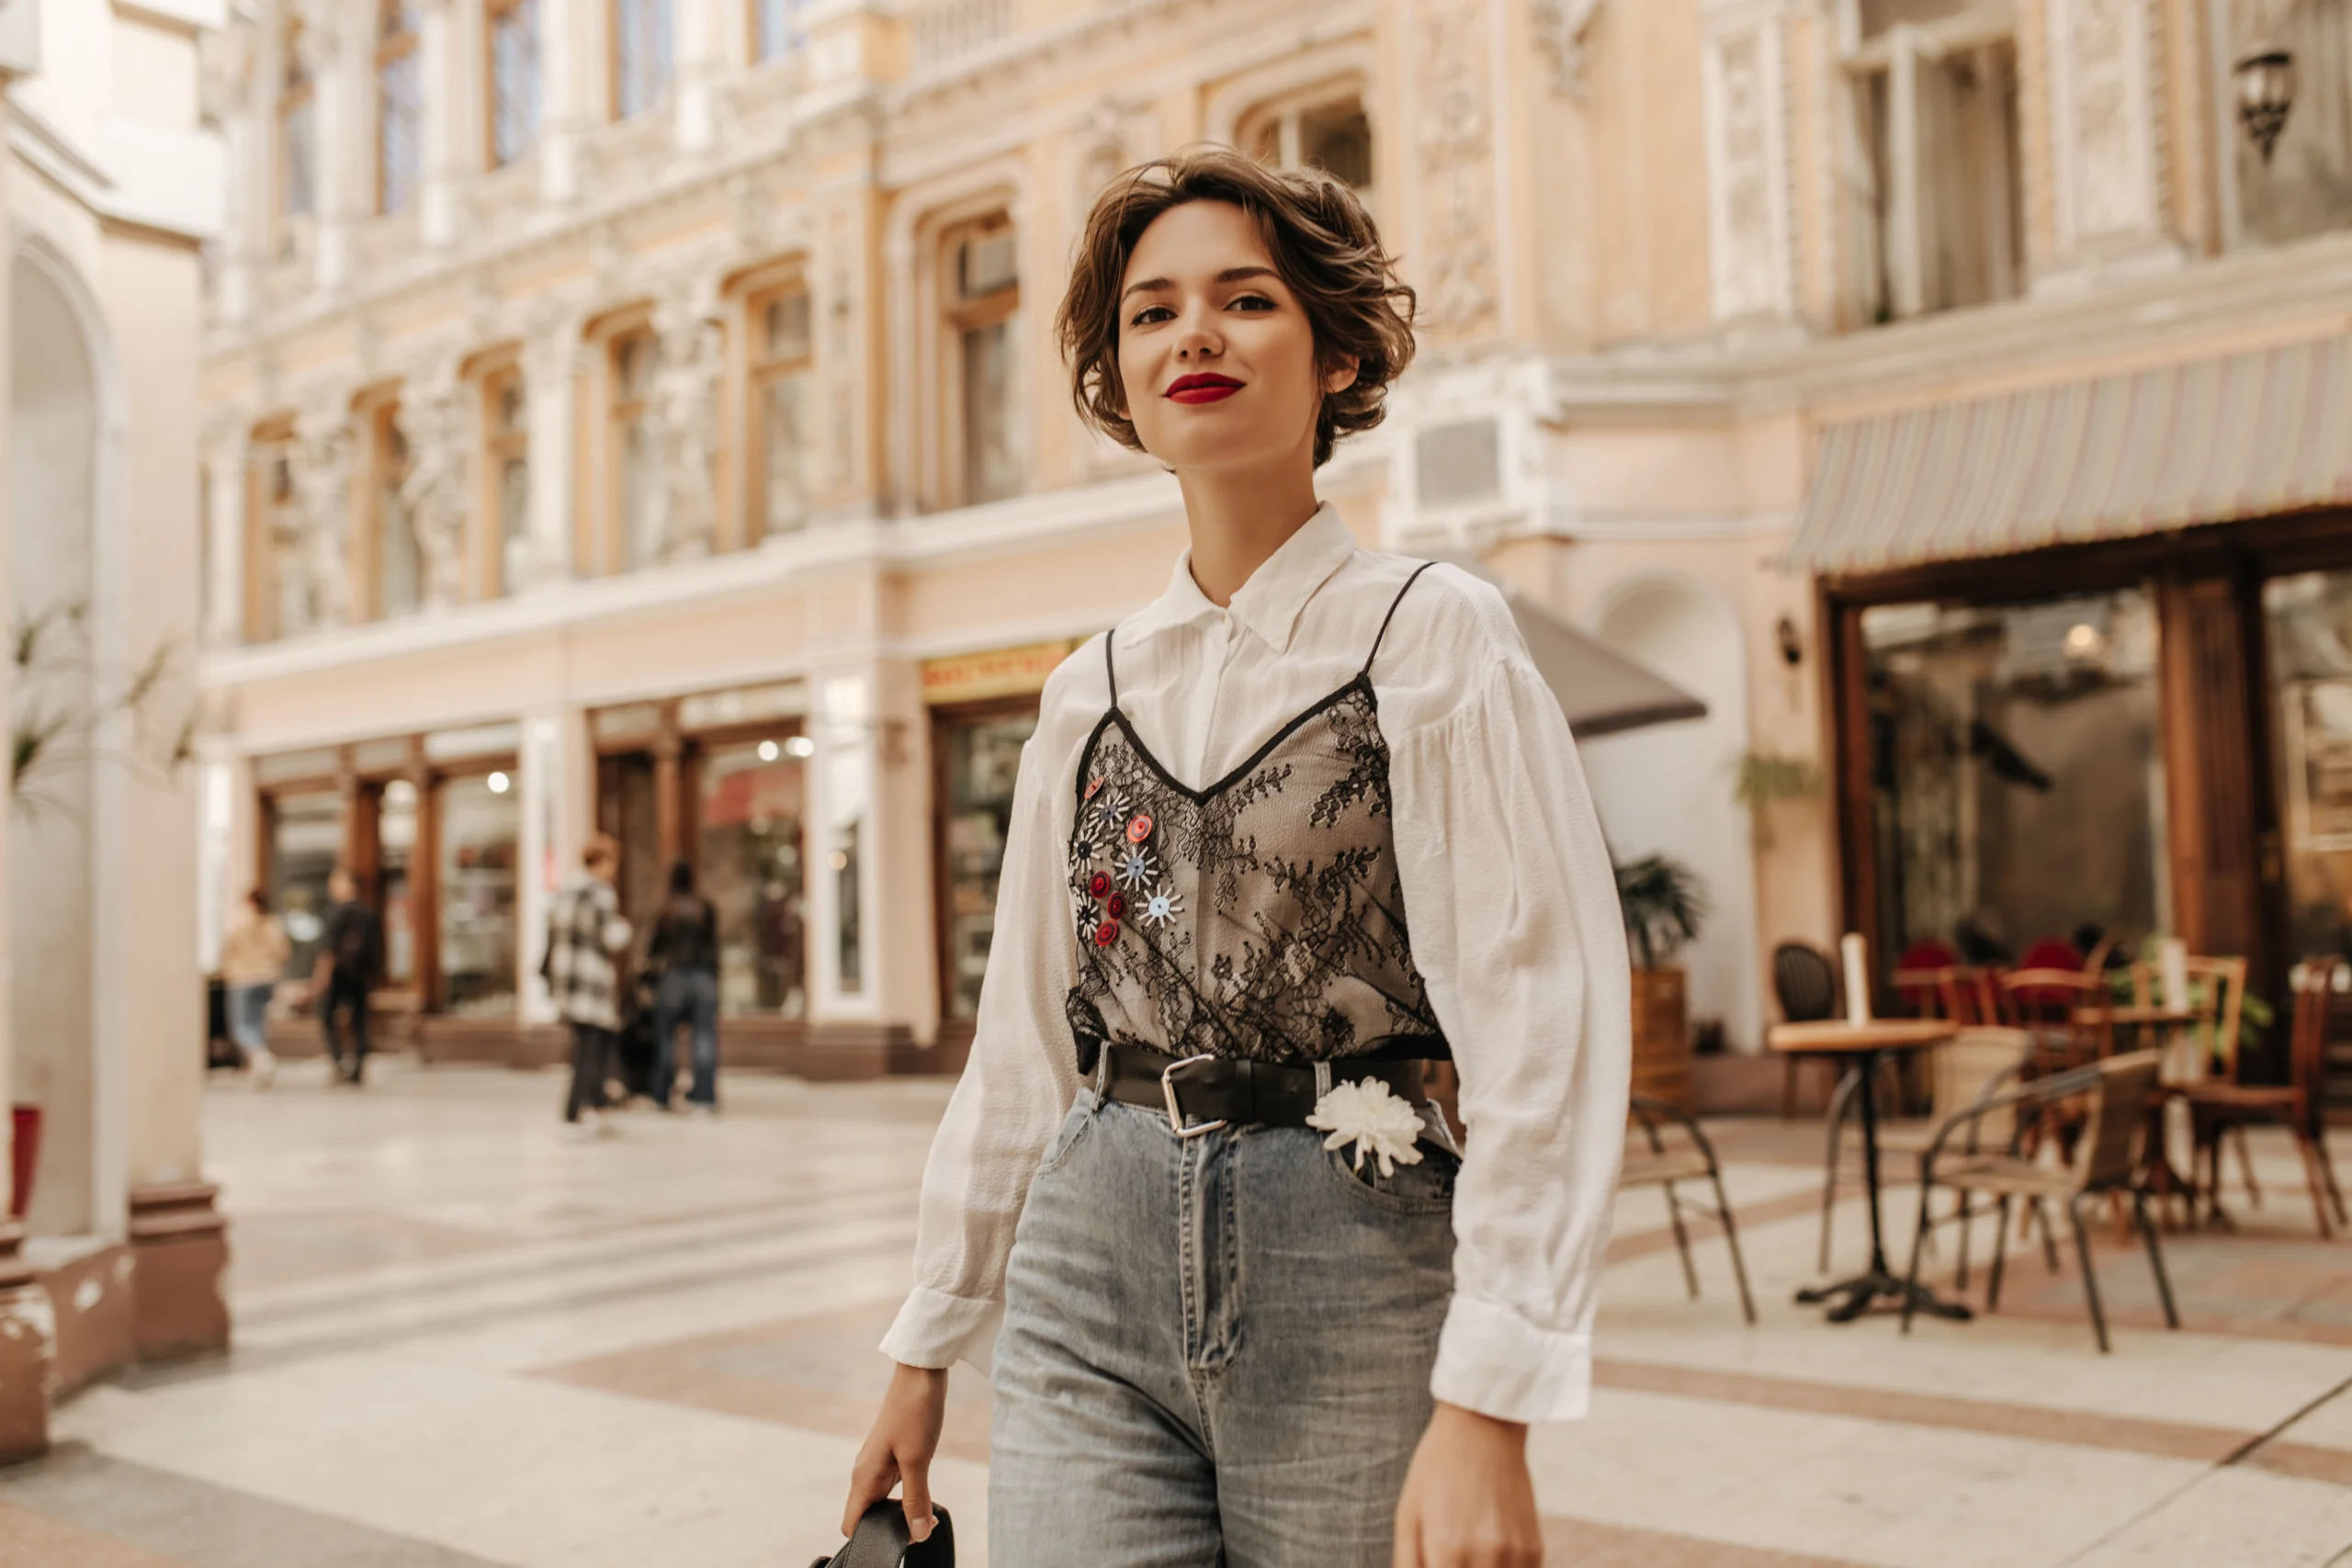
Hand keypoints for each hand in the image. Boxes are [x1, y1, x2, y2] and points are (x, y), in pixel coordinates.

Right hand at [844, 1363, 948, 1543]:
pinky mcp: (892, 1456)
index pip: (852, 1523)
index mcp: (864, 1477)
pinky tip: (924, 1496)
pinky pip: (893, 1488)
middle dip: (891, 1529)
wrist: (921, 1375)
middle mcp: (866, 1473)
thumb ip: (916, 1500)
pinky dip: (907, 1497)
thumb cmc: (914, 1411)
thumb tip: (916, 1535)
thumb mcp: (917, 1460)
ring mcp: (878, 1464)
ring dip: (901, 1513)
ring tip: (926, 1516)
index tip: (897, 1543)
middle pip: (868, 1516)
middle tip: (921, 1529)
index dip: (869, 1540)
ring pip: (882, 1502)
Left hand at [1393, 1402, 1542, 1566]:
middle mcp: (1485, 1556)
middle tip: (1449, 1561)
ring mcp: (1515, 1555)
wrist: (1483, 1429)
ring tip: (1465, 1554)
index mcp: (1446, 1550)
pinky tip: (1486, 1556)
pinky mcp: (1534, 1551)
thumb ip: (1408, 1565)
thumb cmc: (1435, 1471)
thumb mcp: (1408, 1517)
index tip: (1436, 1567)